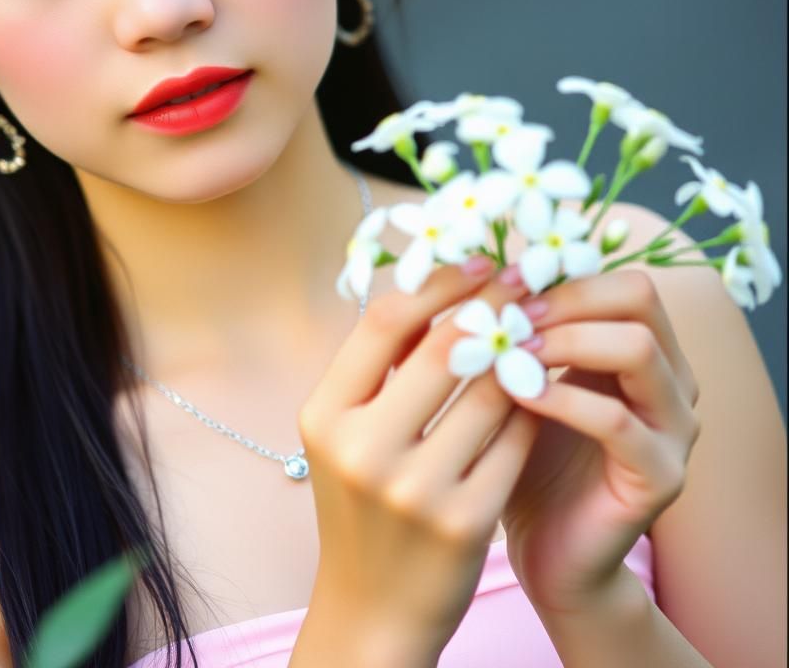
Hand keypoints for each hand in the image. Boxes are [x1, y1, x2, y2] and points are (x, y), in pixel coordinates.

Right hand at [298, 260, 541, 654]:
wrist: (373, 607)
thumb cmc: (362, 504)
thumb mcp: (346, 434)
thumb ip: (381, 369)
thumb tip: (443, 290)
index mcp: (325, 414)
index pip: (386, 321)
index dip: (440, 284)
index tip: (479, 262)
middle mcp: (362, 448)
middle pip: (444, 347)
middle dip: (493, 305)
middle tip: (525, 282)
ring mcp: (415, 488)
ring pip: (490, 391)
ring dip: (519, 353)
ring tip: (538, 330)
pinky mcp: (465, 522)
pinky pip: (514, 441)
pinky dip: (531, 407)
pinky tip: (542, 389)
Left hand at [499, 269, 700, 615]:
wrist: (547, 550)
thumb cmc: (523, 455)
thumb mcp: (518, 380)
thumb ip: (515, 334)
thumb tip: (477, 275)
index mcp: (643, 349)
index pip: (621, 280)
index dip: (561, 278)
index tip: (502, 289)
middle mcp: (671, 380)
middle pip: (639, 299)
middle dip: (565, 299)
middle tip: (507, 318)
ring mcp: (673, 429)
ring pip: (637, 349)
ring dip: (564, 340)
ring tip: (508, 352)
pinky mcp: (660, 477)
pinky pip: (617, 422)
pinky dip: (563, 399)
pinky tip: (517, 395)